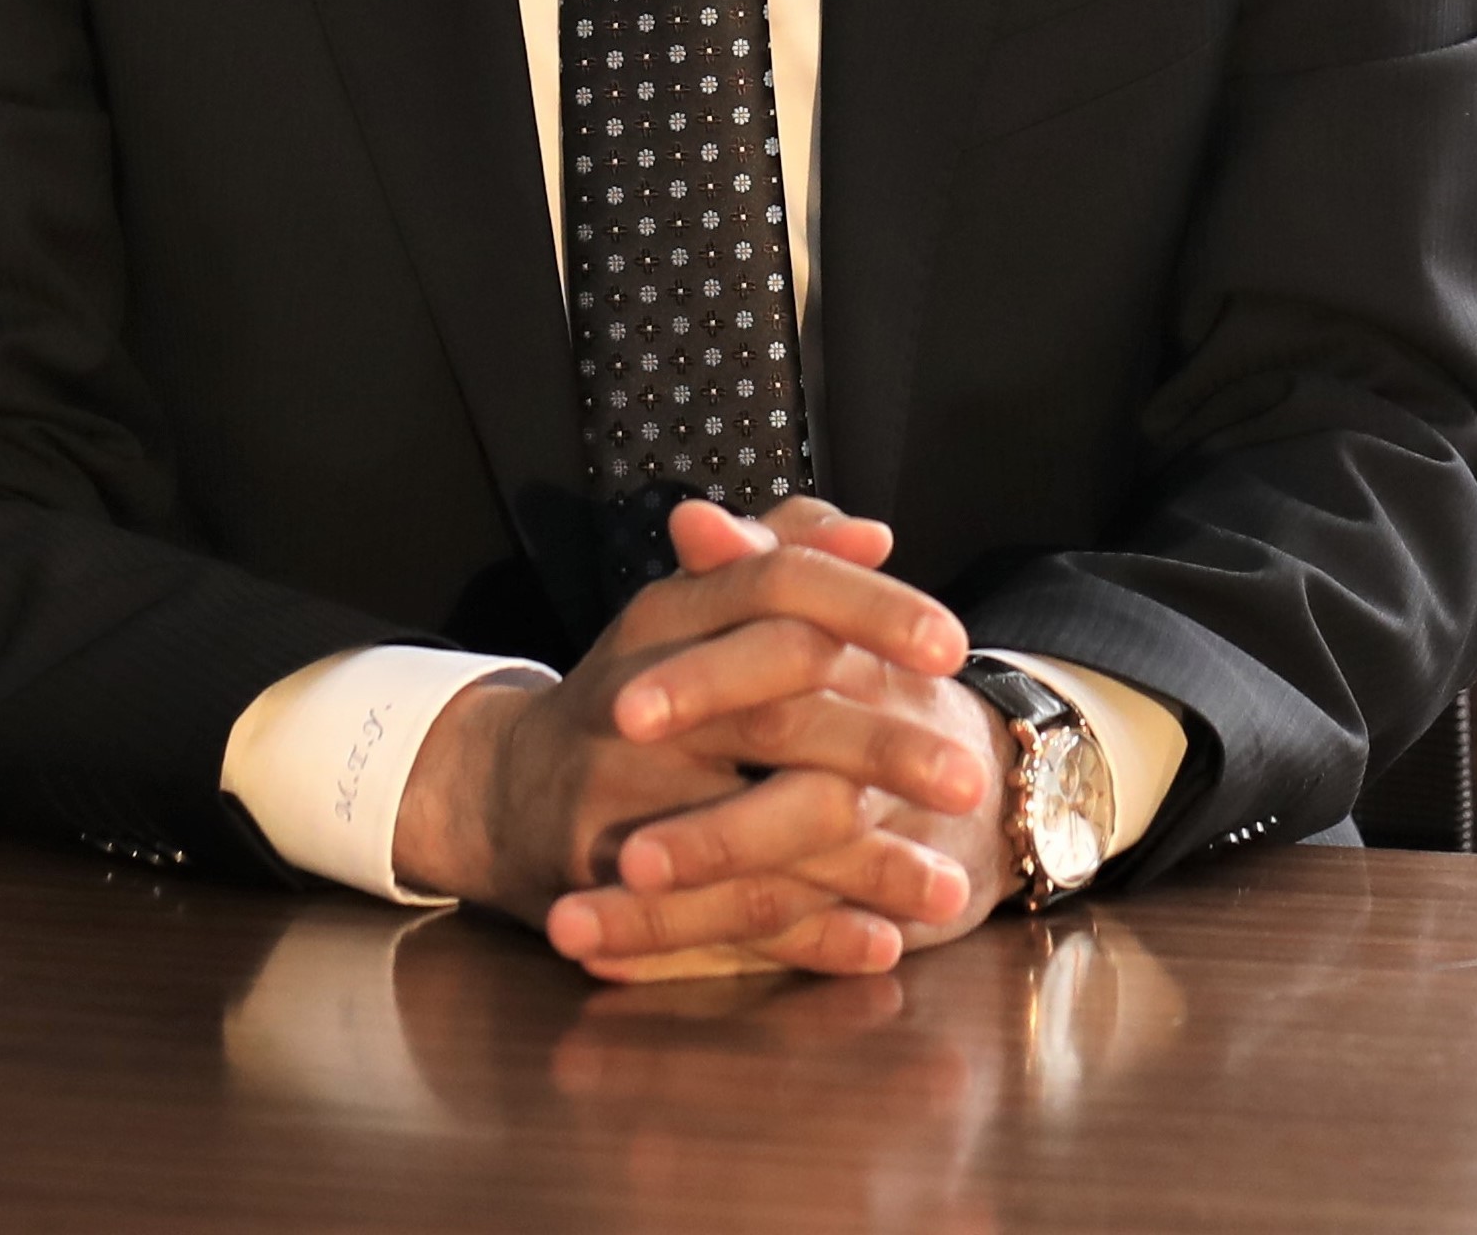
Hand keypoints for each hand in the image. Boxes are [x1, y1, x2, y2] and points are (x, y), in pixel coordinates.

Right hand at [390, 498, 1009, 979]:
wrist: (503, 795)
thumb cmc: (633, 694)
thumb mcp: (688, 614)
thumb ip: (777, 560)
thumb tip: (873, 534)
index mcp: (666, 616)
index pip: (775, 587)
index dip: (868, 609)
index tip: (954, 647)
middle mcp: (637, 698)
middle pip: (776, 713)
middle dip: (883, 750)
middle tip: (972, 782)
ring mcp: (616, 796)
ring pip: (758, 832)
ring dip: (865, 865)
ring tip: (953, 889)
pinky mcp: (608, 885)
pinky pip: (726, 918)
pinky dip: (809, 937)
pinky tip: (882, 944)